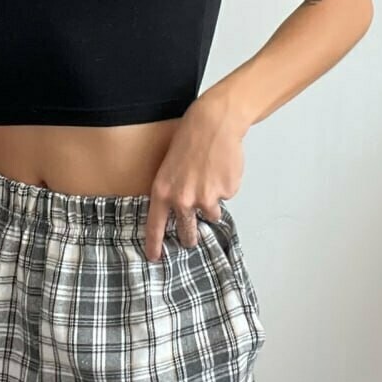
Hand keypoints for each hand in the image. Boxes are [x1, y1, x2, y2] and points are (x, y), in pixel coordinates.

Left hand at [143, 91, 247, 261]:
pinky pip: (226, 197)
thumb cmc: (189, 139)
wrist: (213, 123)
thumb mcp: (169, 166)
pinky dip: (224, 186)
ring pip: (211, 213)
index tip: (155, 257)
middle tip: (191, 238)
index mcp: (163, 191)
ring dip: (212, 201)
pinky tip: (221, 168)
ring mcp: (206, 198)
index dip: (155, 243)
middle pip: (188, 231)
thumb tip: (179, 212)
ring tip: (209, 176)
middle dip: (190, 236)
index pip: (156, 225)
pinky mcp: (225, 192)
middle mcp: (183, 199)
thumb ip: (172, 191)